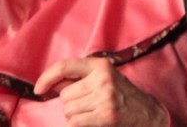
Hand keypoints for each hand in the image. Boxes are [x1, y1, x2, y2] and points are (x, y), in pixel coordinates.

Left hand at [34, 57, 169, 126]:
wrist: (148, 114)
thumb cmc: (121, 96)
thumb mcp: (104, 80)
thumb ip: (78, 80)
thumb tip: (50, 85)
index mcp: (100, 65)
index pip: (65, 66)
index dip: (47, 78)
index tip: (38, 90)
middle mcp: (103, 78)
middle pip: (65, 95)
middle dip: (70, 104)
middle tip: (87, 106)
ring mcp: (105, 97)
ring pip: (68, 110)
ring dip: (74, 116)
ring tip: (92, 114)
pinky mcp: (107, 115)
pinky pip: (74, 123)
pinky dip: (77, 125)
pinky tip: (91, 122)